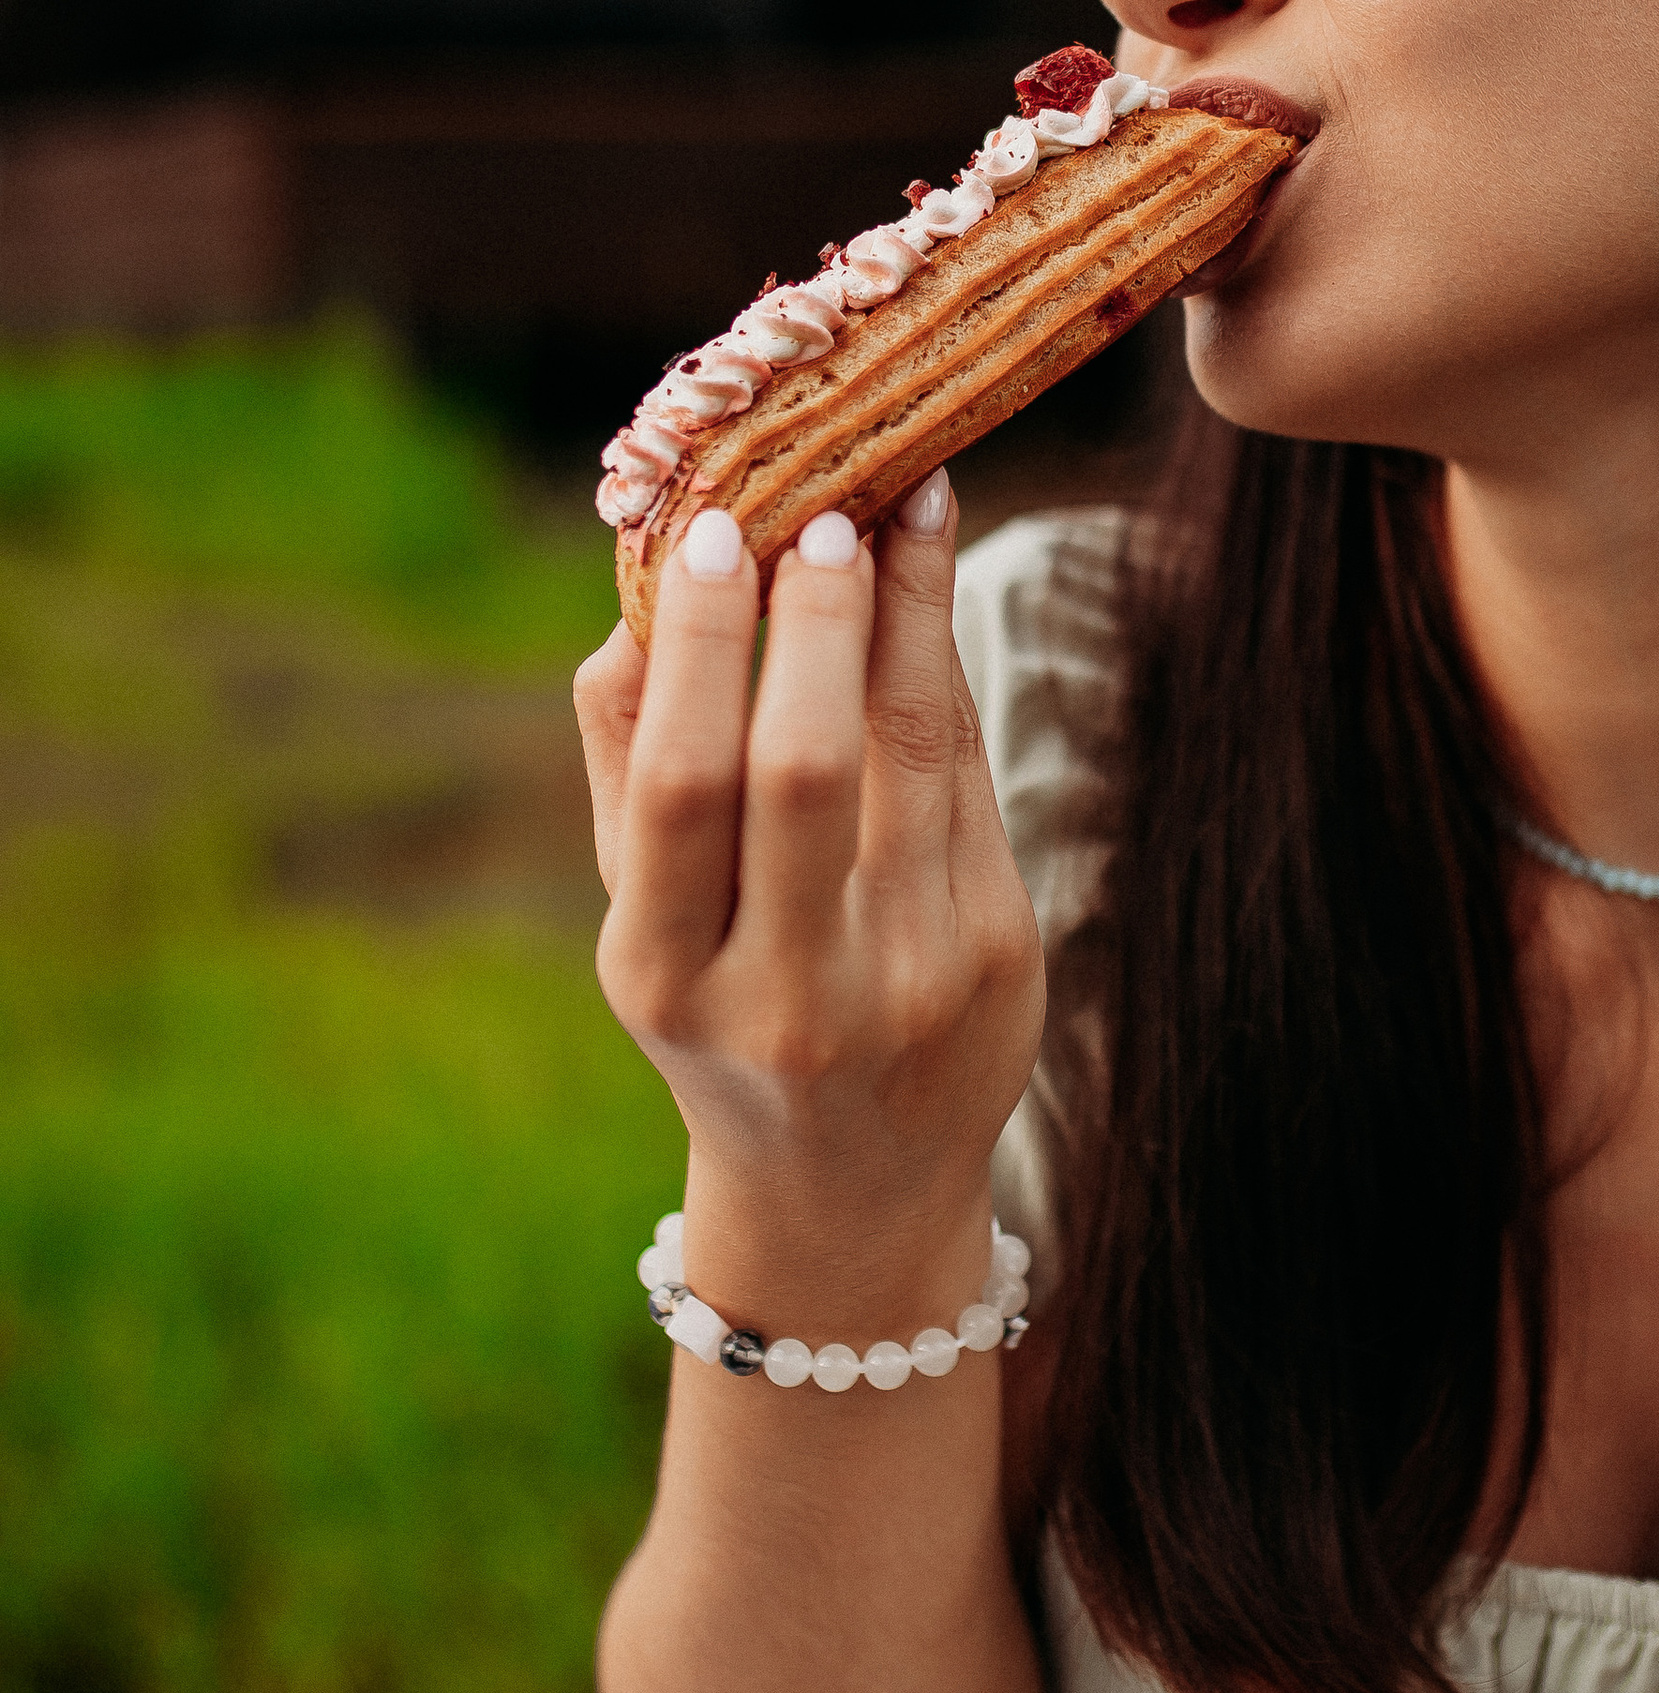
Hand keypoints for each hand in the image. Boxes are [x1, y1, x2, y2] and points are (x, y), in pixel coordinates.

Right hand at [572, 479, 1043, 1294]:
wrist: (854, 1186)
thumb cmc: (721, 1015)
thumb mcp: (640, 921)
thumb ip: (624, 765)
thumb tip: (640, 595)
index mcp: (665, 977)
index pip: (686, 786)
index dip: (707, 648)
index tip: (716, 531)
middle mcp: (788, 993)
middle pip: (808, 767)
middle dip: (819, 619)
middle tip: (824, 506)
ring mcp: (908, 980)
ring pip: (914, 754)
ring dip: (907, 612)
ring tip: (897, 506)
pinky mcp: (1001, 959)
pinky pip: (970, 778)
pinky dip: (945, 673)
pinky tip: (927, 595)